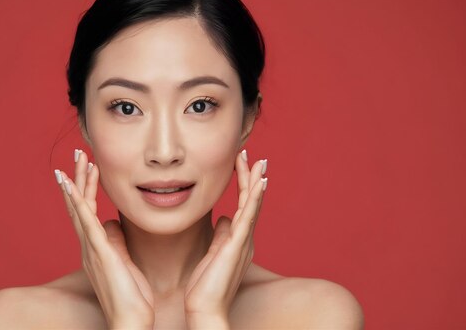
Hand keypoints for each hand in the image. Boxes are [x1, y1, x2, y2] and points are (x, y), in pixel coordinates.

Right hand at [54, 149, 154, 328]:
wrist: (131, 321)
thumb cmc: (132, 298)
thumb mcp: (124, 263)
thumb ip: (116, 242)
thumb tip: (113, 223)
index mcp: (96, 247)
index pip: (88, 211)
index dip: (86, 188)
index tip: (89, 167)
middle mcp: (88, 245)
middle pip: (79, 205)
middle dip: (78, 178)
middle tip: (78, 154)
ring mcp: (90, 247)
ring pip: (79, 207)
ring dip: (77, 182)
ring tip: (77, 159)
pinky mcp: (98, 251)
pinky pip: (84, 221)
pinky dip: (76, 201)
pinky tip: (71, 185)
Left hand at [184, 150, 266, 328]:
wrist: (205, 309)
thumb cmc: (205, 286)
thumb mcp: (212, 254)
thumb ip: (220, 235)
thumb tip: (223, 217)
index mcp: (238, 240)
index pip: (243, 206)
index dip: (244, 185)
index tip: (241, 164)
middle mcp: (245, 239)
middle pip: (251, 202)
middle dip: (252, 178)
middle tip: (254, 156)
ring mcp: (243, 241)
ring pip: (252, 205)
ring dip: (256, 182)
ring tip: (260, 162)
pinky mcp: (238, 245)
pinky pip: (248, 216)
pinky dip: (255, 198)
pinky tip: (259, 182)